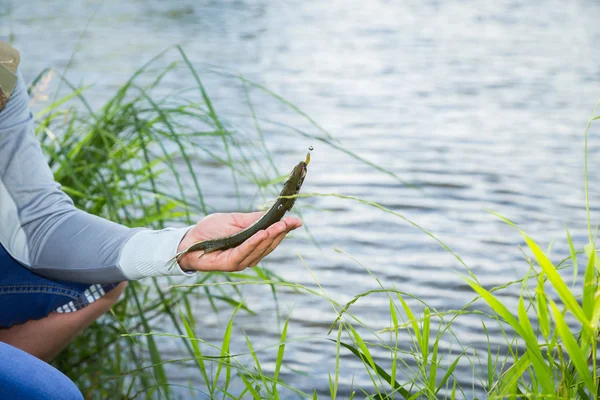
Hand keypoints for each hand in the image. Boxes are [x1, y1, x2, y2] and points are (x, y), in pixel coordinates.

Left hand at [177, 212, 301, 271]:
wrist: (188, 240)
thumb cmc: (210, 229)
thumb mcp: (236, 220)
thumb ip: (254, 219)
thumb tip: (274, 214)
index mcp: (252, 244)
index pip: (272, 237)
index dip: (285, 229)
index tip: (298, 221)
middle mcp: (250, 255)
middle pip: (270, 244)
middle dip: (281, 232)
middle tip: (290, 221)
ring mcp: (241, 261)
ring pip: (260, 249)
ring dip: (270, 237)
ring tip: (278, 225)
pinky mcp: (230, 264)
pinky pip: (245, 252)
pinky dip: (254, 243)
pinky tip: (262, 233)